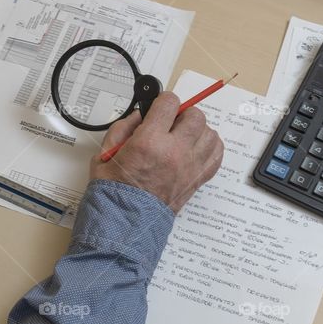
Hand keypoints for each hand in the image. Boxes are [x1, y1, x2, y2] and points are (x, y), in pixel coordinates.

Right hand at [91, 93, 223, 213]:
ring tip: (183, 137)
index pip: (169, 103)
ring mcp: (190, 166)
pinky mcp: (197, 179)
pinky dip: (210, 147)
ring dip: (198, 130)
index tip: (159, 106)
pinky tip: (196, 149)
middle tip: (171, 122)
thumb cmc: (114, 193)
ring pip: (210, 133)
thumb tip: (140, 115)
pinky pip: (217, 155)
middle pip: (195, 116)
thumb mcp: (105, 153)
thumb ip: (123, 128)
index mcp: (149, 142)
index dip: (163, 100)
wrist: (126, 223)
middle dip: (183, 114)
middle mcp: (174, 152)